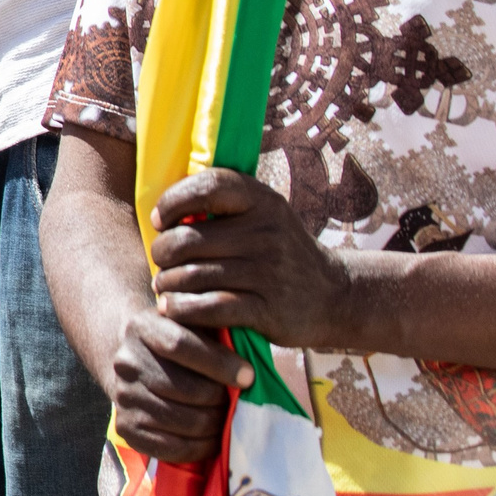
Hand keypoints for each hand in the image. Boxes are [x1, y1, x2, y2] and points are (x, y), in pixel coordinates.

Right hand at [104, 299, 249, 463]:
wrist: (139, 364)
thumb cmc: (182, 343)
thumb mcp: (194, 324)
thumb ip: (217, 332)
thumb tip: (247, 368)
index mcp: (142, 327)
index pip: (179, 344)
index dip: (219, 363)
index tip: (248, 375)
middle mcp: (126, 362)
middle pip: (185, 389)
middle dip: (221, 400)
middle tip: (237, 401)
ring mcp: (123, 396)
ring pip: (183, 420)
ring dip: (215, 424)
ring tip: (227, 417)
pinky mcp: (127, 427)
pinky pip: (172, 447)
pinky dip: (201, 447)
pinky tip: (212, 437)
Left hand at [148, 168, 351, 349]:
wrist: (335, 295)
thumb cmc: (280, 251)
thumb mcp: (264, 215)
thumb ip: (223, 204)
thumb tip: (161, 208)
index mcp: (263, 201)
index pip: (209, 186)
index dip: (173, 200)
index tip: (161, 220)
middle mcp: (267, 232)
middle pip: (189, 239)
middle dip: (162, 253)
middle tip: (160, 262)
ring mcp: (269, 272)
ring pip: (193, 276)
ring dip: (167, 284)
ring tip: (163, 286)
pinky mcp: (269, 309)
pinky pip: (210, 308)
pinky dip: (183, 309)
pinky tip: (173, 308)